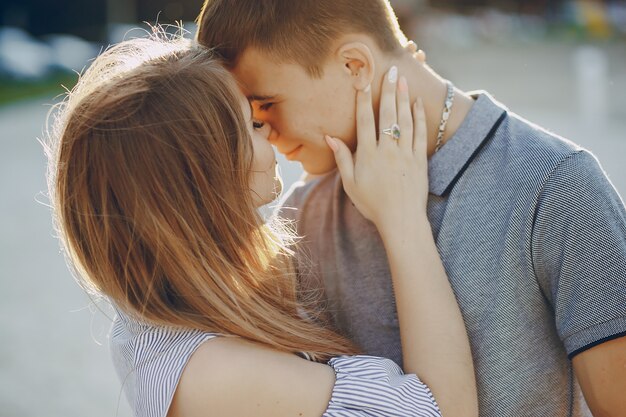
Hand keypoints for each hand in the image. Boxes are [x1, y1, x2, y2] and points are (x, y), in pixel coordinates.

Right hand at [326, 68, 428, 231]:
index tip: (362, 82)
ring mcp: (405, 154)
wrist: (401, 220)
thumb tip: (330, 137)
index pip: (365, 121)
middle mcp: (387, 150)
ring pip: (405, 120)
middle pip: (387, 114)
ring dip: (404, 98)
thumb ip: (342, 158)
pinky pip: (419, 133)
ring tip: (403, 79)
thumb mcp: (351, 184)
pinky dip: (418, 116)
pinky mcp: (420, 160)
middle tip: (391, 70)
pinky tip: (417, 103)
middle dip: (388, 90)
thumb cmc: (372, 204)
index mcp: (368, 155)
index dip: (363, 100)